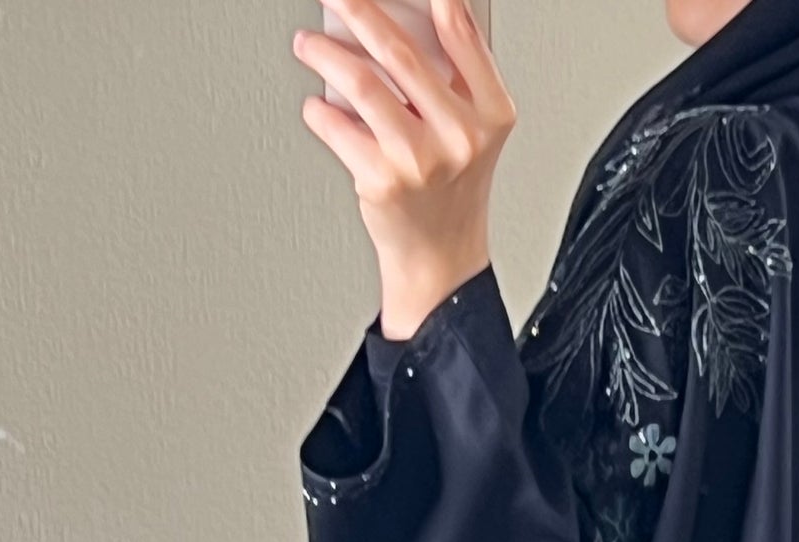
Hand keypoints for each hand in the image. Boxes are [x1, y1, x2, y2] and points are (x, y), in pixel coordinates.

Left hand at [296, 0, 516, 338]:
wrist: (440, 259)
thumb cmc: (450, 190)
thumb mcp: (472, 132)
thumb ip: (452, 80)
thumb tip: (393, 22)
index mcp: (490, 115)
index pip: (464, 37)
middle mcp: (460, 136)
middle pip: (400, 50)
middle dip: (358, 9)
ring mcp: (422, 160)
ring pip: (361, 82)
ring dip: (323, 54)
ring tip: (307, 44)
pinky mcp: (385, 181)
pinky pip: (337, 127)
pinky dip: (318, 111)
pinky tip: (317, 106)